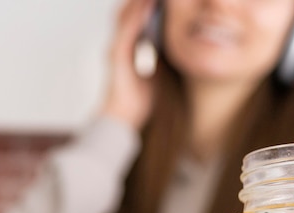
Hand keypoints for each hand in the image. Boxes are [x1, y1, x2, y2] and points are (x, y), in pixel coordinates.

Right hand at [99, 0, 157, 129]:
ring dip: (139, 1)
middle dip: (142, 0)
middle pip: (130, 11)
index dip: (148, 5)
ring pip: (127, 14)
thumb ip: (161, 61)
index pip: (137, 19)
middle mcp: (120, 44)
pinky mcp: (117, 55)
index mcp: (128, 48)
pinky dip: (137, 15)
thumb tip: (177, 52)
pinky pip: (127, 29)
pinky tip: (149, 4)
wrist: (124, 120)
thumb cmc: (138, 102)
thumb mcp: (156, 76)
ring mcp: (116, 47)